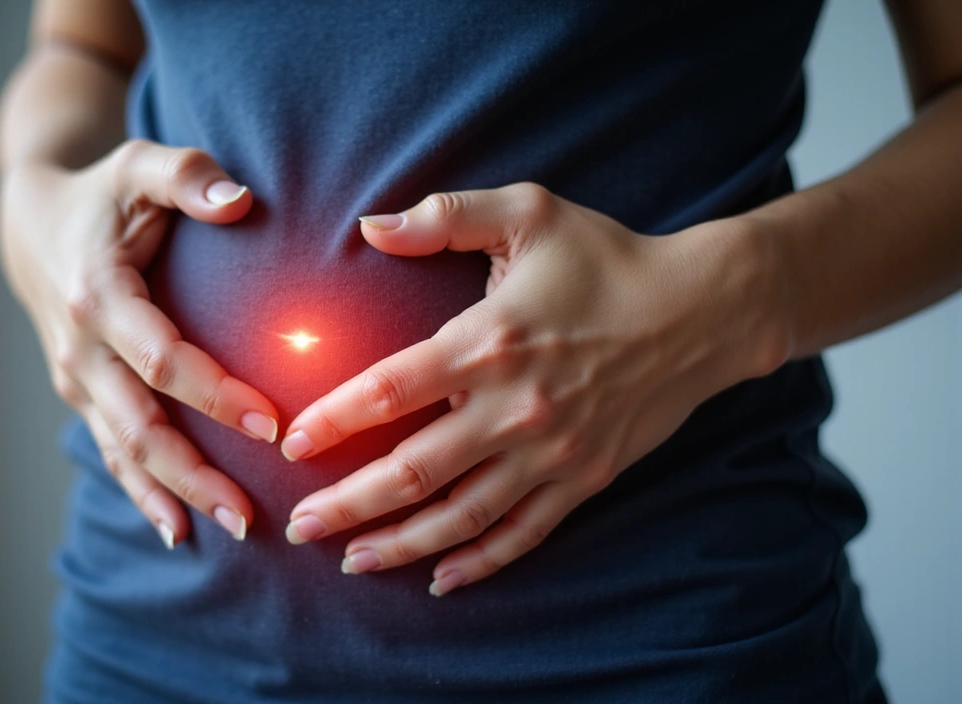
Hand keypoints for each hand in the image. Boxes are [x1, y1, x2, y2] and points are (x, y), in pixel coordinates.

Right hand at [0, 140, 279, 547]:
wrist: (31, 228)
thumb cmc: (103, 195)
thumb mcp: (139, 166)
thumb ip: (188, 176)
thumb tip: (241, 200)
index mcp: (98, 296)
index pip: (162, 359)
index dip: (215, 396)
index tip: (272, 425)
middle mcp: (81, 349)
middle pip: (141, 427)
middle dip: (197, 474)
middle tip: (252, 514)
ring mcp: (77, 380)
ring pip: (126, 451)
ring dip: (176, 495)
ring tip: (233, 529)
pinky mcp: (81, 395)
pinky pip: (114, 452)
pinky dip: (143, 493)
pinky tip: (179, 530)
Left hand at [280, 183, 784, 594]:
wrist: (703, 310)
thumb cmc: (608, 258)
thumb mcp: (530, 211)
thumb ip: (445, 215)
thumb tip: (369, 226)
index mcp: (488, 341)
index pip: (390, 390)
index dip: (334, 421)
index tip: (291, 445)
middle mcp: (514, 407)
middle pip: (412, 472)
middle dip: (347, 505)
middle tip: (300, 526)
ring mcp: (551, 452)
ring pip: (460, 516)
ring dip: (400, 545)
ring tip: (352, 562)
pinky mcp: (584, 479)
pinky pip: (523, 533)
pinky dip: (481, 562)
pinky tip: (441, 579)